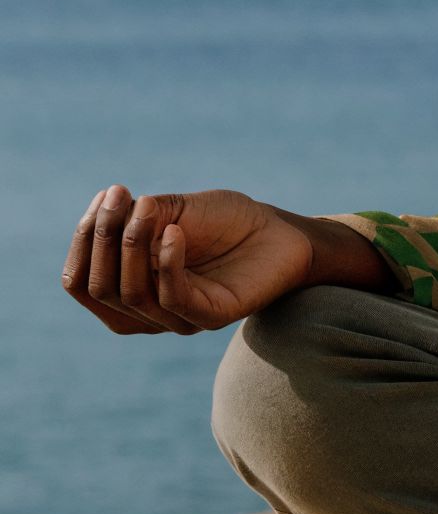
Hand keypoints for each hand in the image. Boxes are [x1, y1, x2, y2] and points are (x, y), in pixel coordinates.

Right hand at [61, 184, 316, 334]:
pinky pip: (174, 298)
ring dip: (131, 244)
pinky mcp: (211, 318)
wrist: (282, 232)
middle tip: (119, 193)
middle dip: (102, 238)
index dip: (82, 242)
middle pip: (101, 287)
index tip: (103, 197)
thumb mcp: (172, 211)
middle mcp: (148, 313)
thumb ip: (135, 218)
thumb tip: (106, 218)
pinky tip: (175, 232)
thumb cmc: (226, 221)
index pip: (80, 282)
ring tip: (148, 206)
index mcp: (128, 290)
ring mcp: (179, 319)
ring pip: (132, 294)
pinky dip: (168, 261)